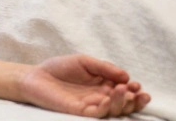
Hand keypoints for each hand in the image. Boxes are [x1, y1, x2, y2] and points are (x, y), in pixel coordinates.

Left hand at [18, 55, 148, 116]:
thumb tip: (126, 76)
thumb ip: (104, 68)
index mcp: (104, 86)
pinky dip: (106, 108)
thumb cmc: (59, 68)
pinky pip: (98, 114)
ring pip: (114, 110)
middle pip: (124, 104)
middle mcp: (101, 97)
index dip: (134, 90)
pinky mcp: (80, 112)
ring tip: (124, 90)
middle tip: (139, 92)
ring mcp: (92, 106)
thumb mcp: (85, 62)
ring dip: (123, 102)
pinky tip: (108, 98)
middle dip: (135, 100)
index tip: (136, 84)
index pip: (125, 91)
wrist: (36, 76)